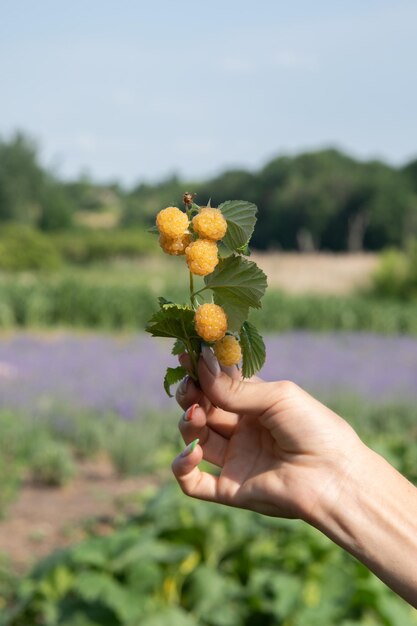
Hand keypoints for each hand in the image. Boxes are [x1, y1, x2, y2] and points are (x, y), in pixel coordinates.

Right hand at [172, 346, 363, 520]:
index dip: (202, 371)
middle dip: (191, 395)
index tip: (185, 356)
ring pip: (195, 438)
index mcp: (256, 404)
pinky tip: (193, 452)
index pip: (219, 384)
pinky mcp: (230, 489)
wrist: (335, 477)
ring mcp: (235, 459)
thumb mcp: (277, 397)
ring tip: (197, 415)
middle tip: (189, 387)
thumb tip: (201, 362)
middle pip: (203, 409)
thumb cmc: (315, 428)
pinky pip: (193, 482)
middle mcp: (242, 430)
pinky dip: (182, 467)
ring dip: (187, 423)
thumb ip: (235, 387)